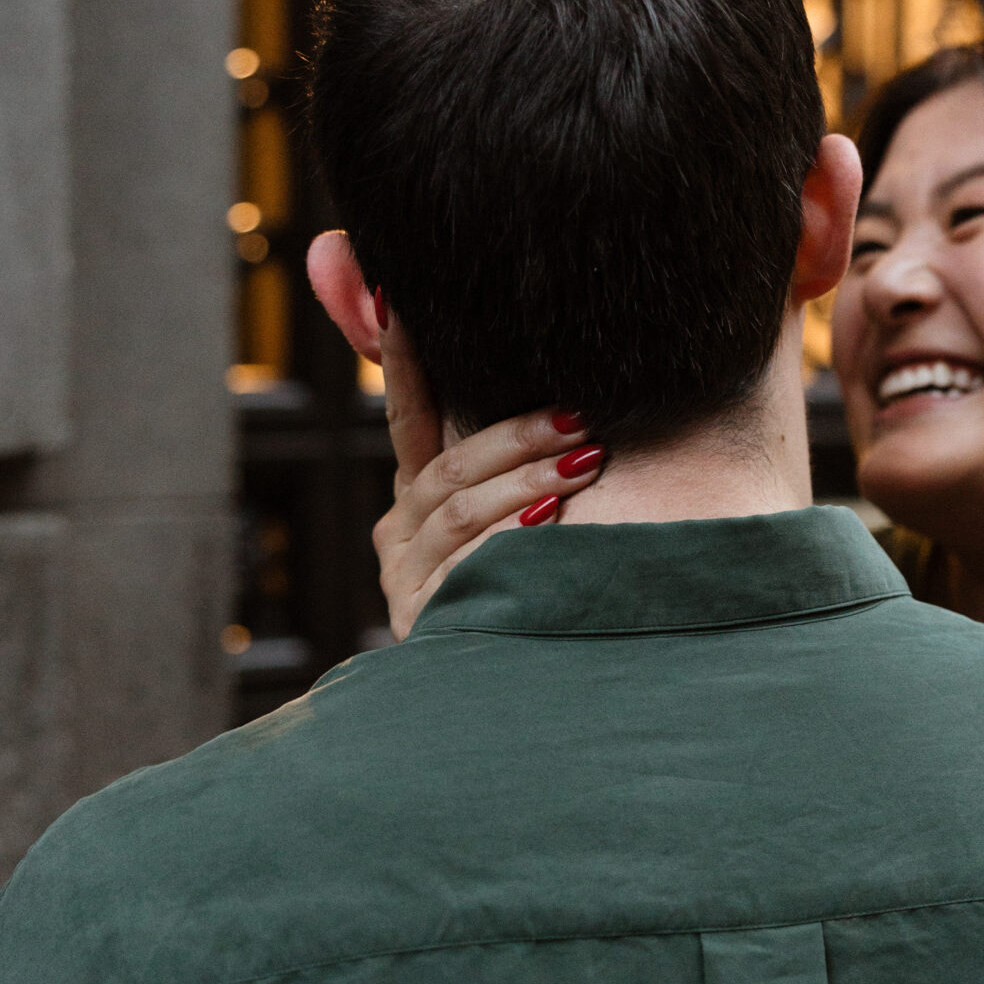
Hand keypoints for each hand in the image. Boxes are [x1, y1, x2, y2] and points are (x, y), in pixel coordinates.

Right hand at [376, 321, 604, 639]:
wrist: (505, 688)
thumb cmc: (527, 584)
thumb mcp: (509, 513)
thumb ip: (505, 455)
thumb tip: (523, 378)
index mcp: (415, 496)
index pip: (408, 416)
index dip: (403, 360)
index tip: (399, 296)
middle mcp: (400, 531)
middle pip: (451, 467)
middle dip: (518, 435)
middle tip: (581, 416)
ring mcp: (407, 577)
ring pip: (461, 510)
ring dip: (526, 478)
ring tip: (585, 461)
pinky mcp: (423, 616)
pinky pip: (470, 563)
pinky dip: (514, 537)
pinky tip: (553, 521)